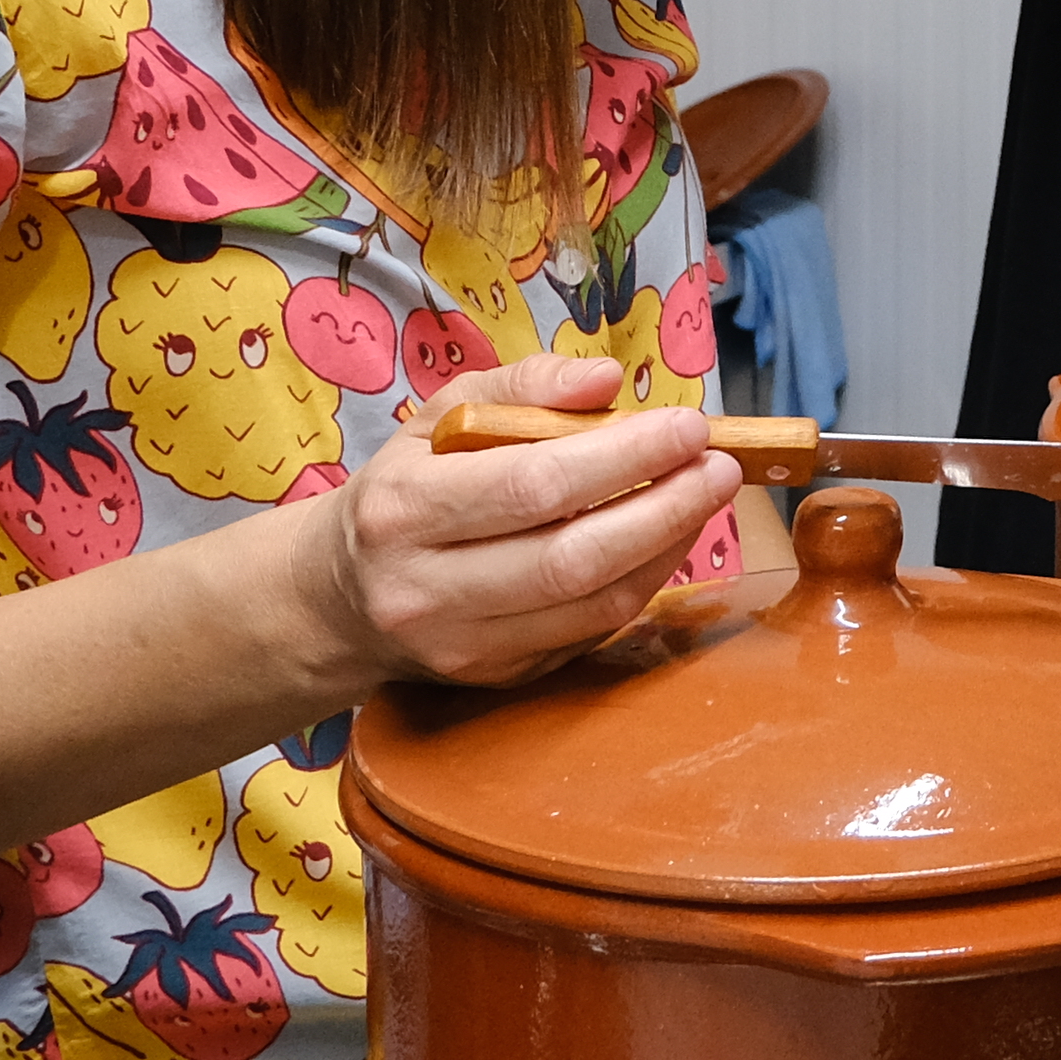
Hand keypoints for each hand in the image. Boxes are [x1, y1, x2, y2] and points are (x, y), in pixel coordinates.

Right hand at [291, 353, 735, 692]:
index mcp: (403, 510)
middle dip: (665, 509)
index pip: (533, 485)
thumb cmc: (406, 488)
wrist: (341, 597)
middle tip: (720, 468)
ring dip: (666, 550)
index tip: (688, 428)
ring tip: (703, 498)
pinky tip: (663, 542)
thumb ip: (523, 384)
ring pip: (592, 606)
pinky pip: (589, 633)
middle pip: (572, 558)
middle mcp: (424, 589)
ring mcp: (460, 647)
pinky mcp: (494, 680)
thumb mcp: (439, 416)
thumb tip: (607, 380)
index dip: (623, 457)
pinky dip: (640, 585)